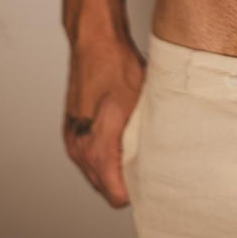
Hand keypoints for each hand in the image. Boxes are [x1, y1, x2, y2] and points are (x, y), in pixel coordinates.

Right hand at [63, 33, 145, 206]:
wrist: (95, 42)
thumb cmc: (118, 68)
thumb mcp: (142, 106)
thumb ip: (147, 141)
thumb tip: (165, 163)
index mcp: (95, 147)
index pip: (116, 195)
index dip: (137, 193)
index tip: (153, 184)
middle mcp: (78, 148)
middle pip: (105, 187)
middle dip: (126, 181)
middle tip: (150, 167)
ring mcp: (72, 139)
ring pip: (96, 172)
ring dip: (114, 167)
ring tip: (136, 151)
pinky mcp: (71, 129)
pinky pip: (88, 156)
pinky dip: (104, 155)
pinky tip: (121, 139)